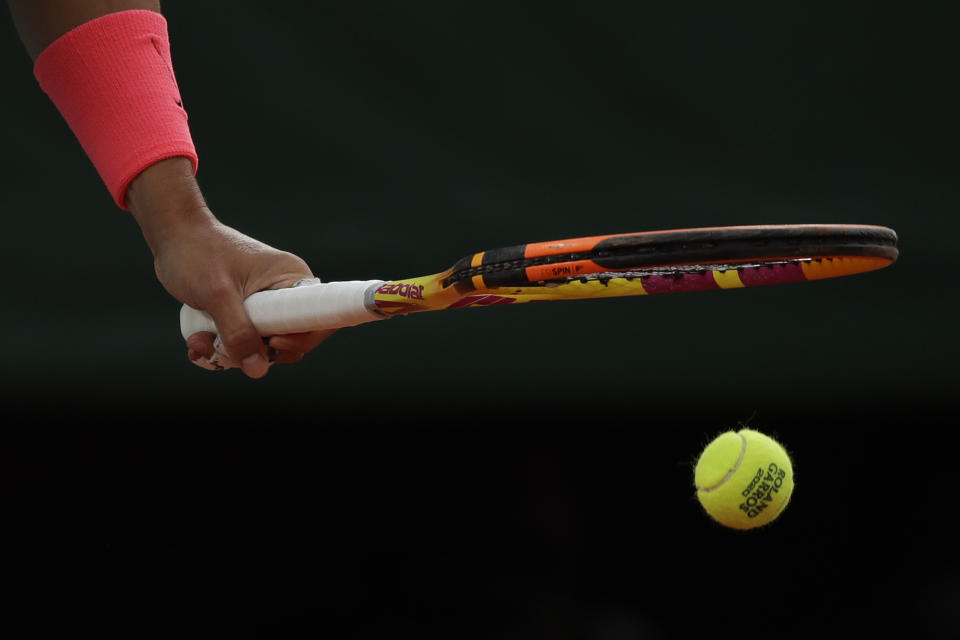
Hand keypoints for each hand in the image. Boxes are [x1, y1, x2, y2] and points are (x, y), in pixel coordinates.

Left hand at [128, 158, 334, 377]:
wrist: (174, 236)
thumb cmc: (198, 253)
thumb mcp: (218, 295)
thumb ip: (239, 332)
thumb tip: (258, 369)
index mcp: (292, 278)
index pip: (319, 319)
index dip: (302, 340)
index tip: (270, 342)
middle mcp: (286, 292)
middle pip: (292, 340)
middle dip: (257, 352)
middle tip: (224, 347)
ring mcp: (267, 303)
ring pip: (264, 345)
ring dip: (232, 352)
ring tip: (200, 340)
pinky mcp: (248, 312)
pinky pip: (246, 340)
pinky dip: (223, 347)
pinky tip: (198, 339)